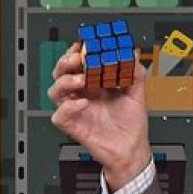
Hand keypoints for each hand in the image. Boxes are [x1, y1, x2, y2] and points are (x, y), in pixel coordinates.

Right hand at [48, 42, 151, 191]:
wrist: (132, 149)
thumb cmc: (131, 124)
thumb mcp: (137, 94)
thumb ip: (135, 73)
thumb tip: (132, 54)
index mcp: (95, 84)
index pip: (79, 63)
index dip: (78, 52)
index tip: (85, 44)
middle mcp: (83, 94)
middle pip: (61, 73)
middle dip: (66, 62)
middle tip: (78, 59)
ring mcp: (76, 109)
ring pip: (55, 91)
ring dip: (65, 81)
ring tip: (81, 80)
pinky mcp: (74, 126)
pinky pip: (59, 116)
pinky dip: (68, 108)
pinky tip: (83, 103)